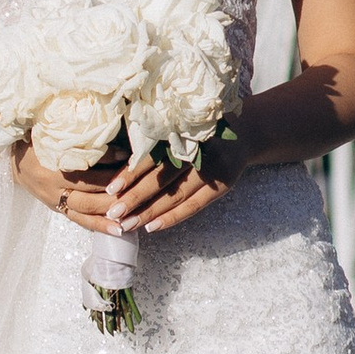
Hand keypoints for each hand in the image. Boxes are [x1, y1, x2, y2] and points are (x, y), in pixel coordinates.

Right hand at [8, 144, 130, 235]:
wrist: (14, 163)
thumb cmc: (36, 143)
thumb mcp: (50, 135)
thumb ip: (75, 136)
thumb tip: (109, 131)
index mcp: (50, 161)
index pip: (83, 161)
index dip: (107, 158)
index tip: (127, 154)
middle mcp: (52, 184)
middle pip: (88, 189)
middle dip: (115, 188)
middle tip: (138, 185)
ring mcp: (55, 200)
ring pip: (86, 209)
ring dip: (110, 210)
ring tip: (132, 212)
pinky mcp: (58, 210)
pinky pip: (80, 221)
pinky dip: (99, 226)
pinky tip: (118, 229)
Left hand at [107, 131, 242, 236]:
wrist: (244, 133)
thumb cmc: (198, 129)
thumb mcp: (179, 125)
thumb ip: (154, 139)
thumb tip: (114, 161)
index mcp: (183, 132)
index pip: (152, 156)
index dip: (130, 173)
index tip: (110, 189)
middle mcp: (200, 150)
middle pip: (162, 179)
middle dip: (135, 198)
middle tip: (113, 213)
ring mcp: (214, 169)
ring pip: (176, 196)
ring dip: (150, 213)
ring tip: (127, 225)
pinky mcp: (223, 185)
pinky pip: (195, 206)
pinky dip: (173, 218)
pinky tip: (153, 227)